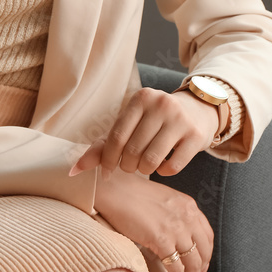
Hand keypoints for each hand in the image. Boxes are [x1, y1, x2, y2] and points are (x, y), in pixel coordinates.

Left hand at [69, 87, 218, 179]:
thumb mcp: (130, 124)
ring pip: (151, 160)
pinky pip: (172, 167)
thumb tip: (73, 170)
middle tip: (129, 167)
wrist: (197, 110)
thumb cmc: (154, 121)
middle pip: (132, 150)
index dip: (108, 159)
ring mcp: (180, 119)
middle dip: (127, 166)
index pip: (116, 137)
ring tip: (144, 166)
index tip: (107, 170)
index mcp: (140, 98)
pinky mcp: (195, 136)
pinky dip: (164, 172)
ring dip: (144, 170)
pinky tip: (163, 165)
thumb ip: (102, 145)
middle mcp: (160, 104)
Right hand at [92, 166, 212, 271]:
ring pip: (193, 263)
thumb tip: (176, 238)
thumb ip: (174, 215)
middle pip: (203, 252)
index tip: (200, 265)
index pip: (207, 236)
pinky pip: (176, 269)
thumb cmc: (130, 194)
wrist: (113, 190)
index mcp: (188, 205)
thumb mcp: (162, 200)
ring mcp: (176, 228)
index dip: (206, 254)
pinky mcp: (162, 240)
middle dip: (200, 271)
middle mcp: (187, 216)